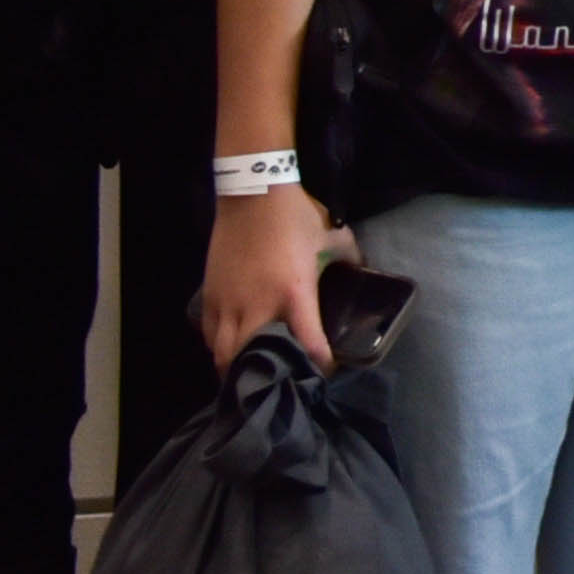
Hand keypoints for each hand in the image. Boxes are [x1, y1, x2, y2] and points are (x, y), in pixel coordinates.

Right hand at [201, 182, 339, 367]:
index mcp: (294, 294)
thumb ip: (350, 259)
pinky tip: (230, 348)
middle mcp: (258, 306)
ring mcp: (229, 303)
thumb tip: (364, 270)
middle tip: (280, 382)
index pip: (309, 345)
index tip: (326, 371)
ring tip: (249, 374)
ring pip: (223, 354)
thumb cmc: (295, 214)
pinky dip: (218, 347)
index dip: (321, 365)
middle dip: (267, 377)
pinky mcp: (209, 295)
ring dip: (237, 368)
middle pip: (252, 361)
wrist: (252, 192)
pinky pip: (209, 334)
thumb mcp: (332, 235)